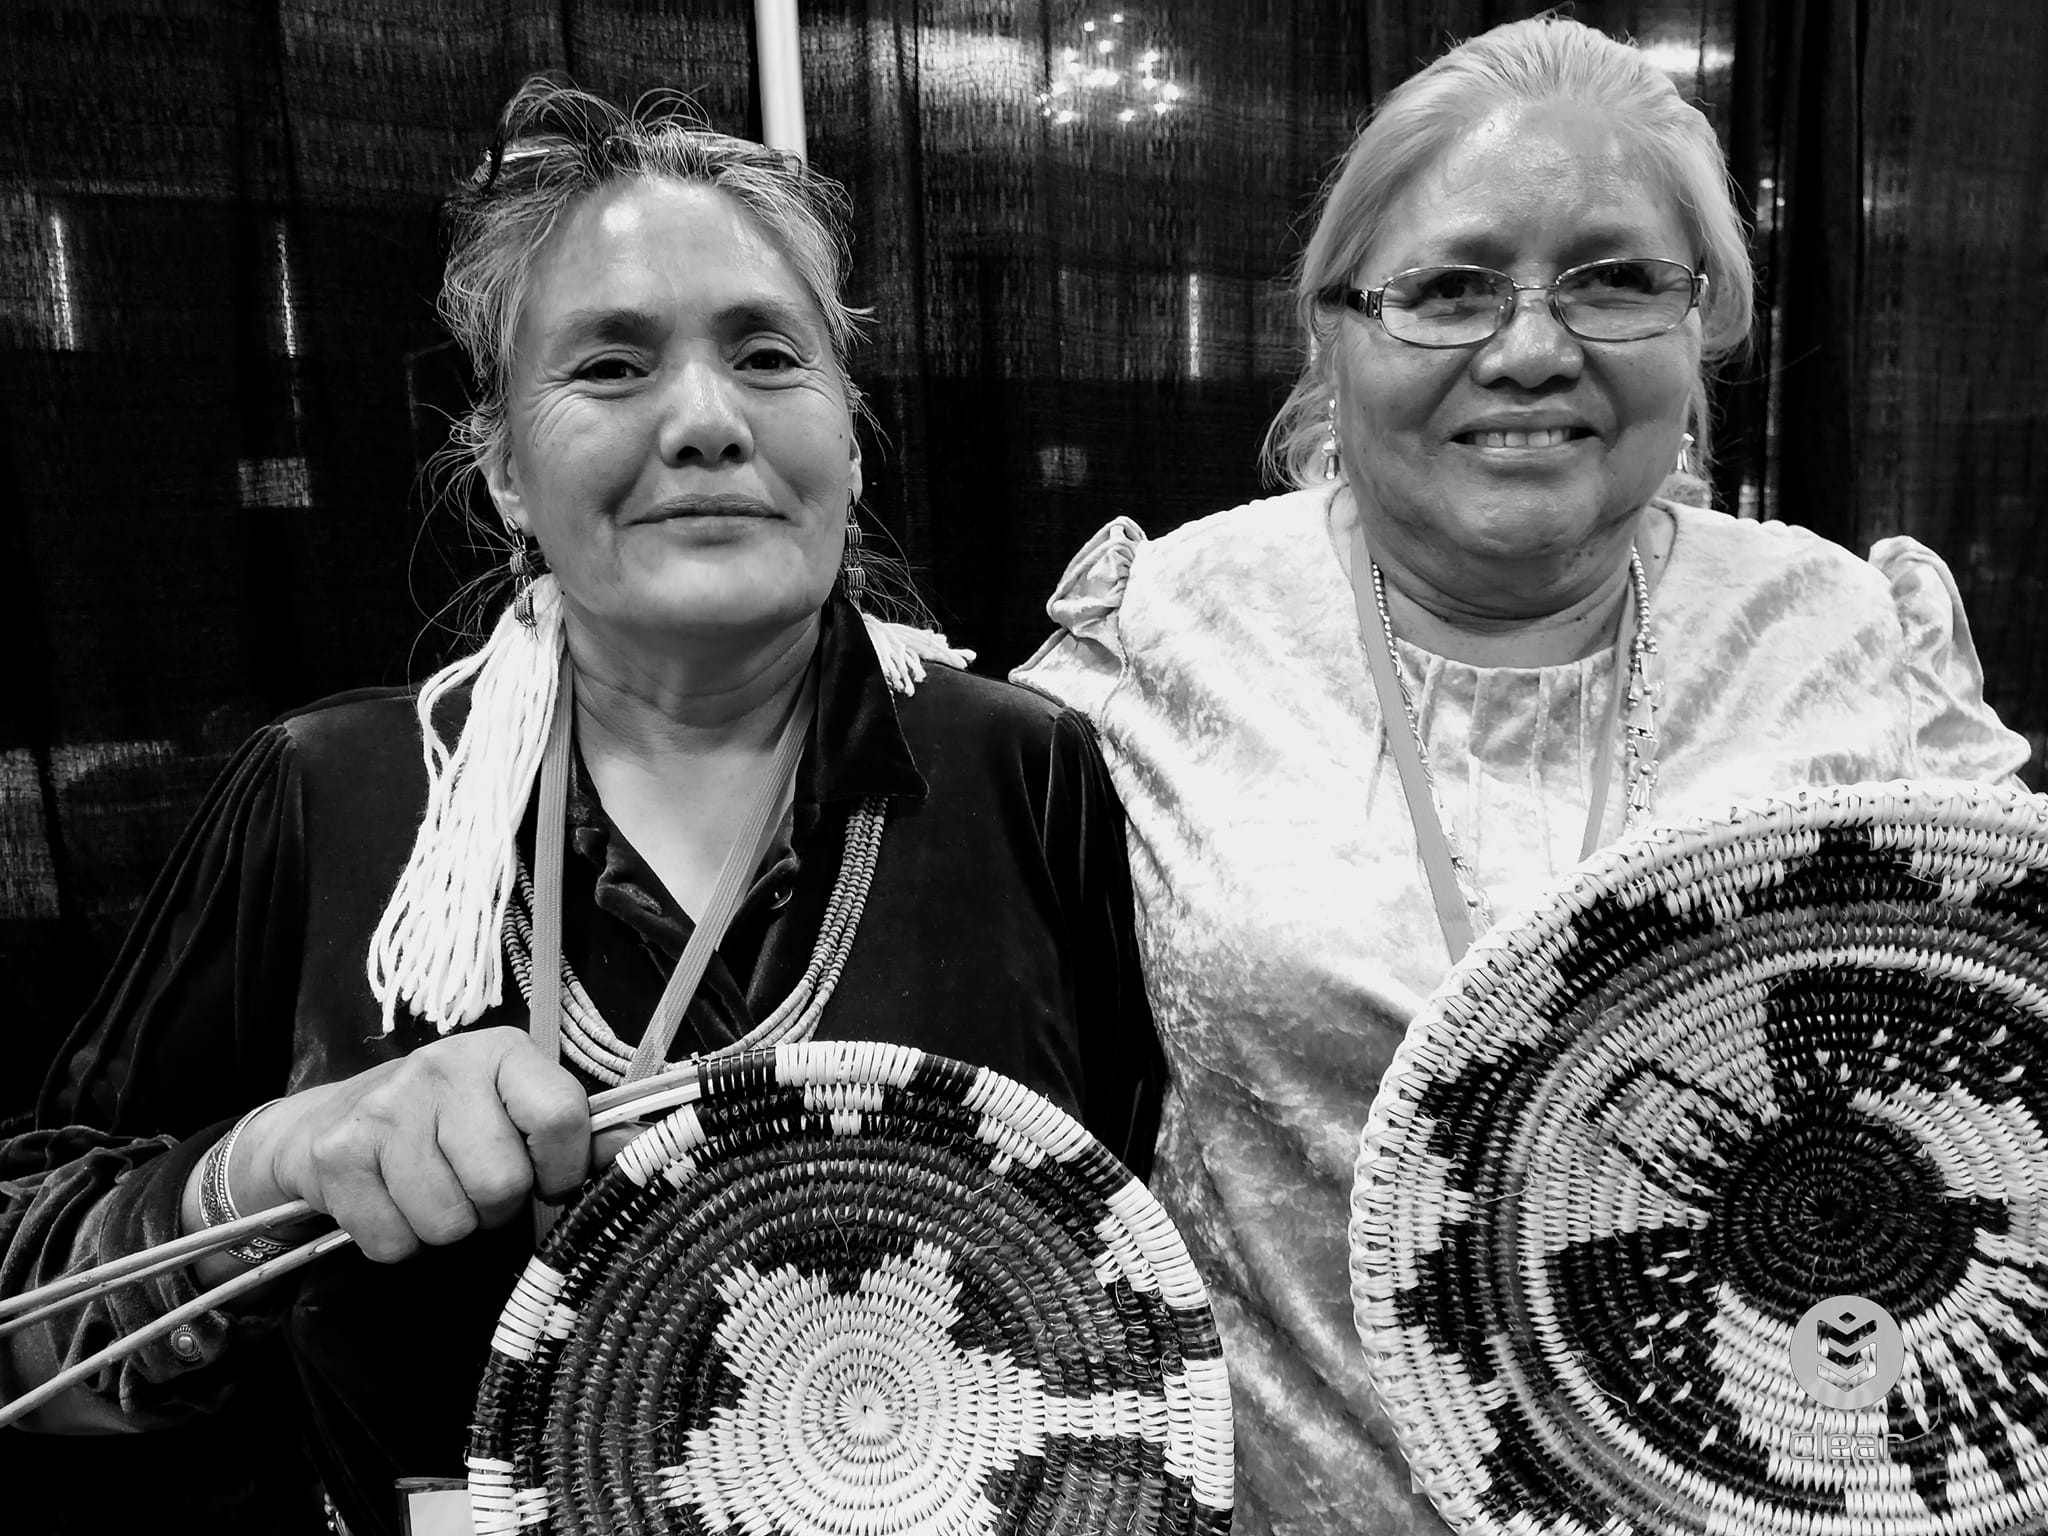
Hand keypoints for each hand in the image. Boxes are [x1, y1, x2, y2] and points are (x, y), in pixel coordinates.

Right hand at [232, 1028, 590, 1262]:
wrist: (329, 1124)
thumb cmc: (445, 1119)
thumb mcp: (515, 1106)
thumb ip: (577, 1131)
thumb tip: (645, 1144)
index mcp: (503, 1051)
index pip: (562, 1118)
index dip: (562, 1169)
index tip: (546, 1177)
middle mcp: (443, 1068)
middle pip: (502, 1184)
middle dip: (495, 1205)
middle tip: (475, 1185)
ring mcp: (385, 1109)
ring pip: (448, 1222)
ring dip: (446, 1226)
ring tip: (433, 1190)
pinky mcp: (339, 1156)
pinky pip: (394, 1242)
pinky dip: (398, 1241)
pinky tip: (391, 1202)